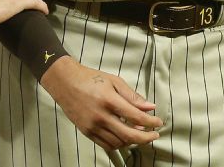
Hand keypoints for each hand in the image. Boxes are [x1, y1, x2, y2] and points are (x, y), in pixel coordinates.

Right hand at [39, 56, 162, 150]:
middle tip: (155, 135)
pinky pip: (107, 145)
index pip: (136, 117)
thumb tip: (150, 107)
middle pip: (129, 135)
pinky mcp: (87, 132)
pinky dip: (119, 143)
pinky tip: (125, 137)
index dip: (151, 122)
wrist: (65, 82)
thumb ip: (132, 96)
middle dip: (146, 137)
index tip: (158, 122)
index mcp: (109, 100)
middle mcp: (101, 116)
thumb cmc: (90, 79)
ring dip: (133, 141)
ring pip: (119, 142)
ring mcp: (93, 126)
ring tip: (139, 133)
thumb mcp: (114, 81)